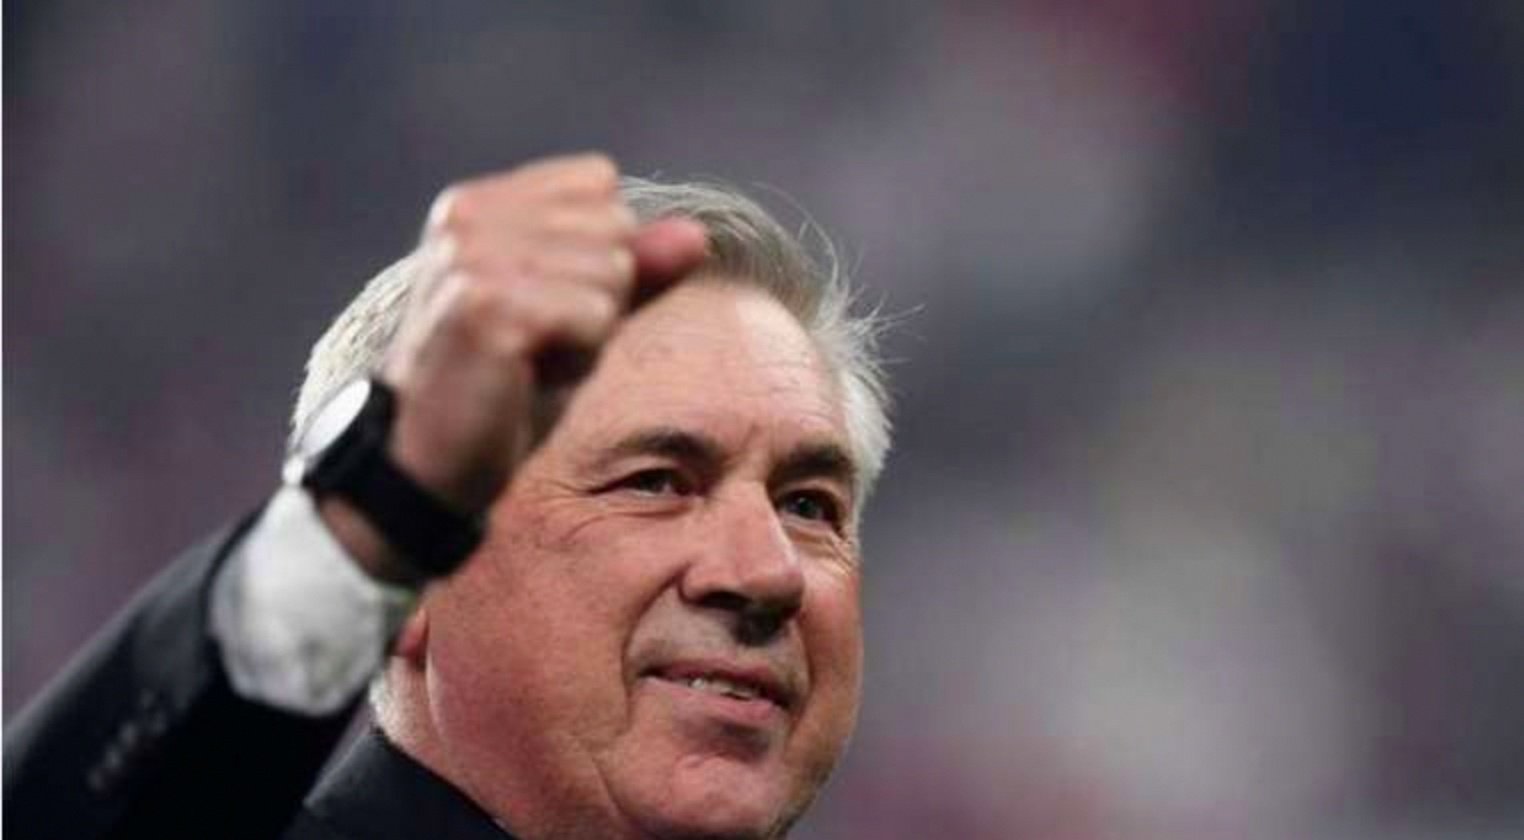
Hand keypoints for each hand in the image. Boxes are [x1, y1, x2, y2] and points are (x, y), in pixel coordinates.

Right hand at [322, 154, 707, 583]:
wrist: (433, 462)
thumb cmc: (505, 388)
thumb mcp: (579, 316)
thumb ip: (634, 267)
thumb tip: (697, 232)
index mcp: (476, 202)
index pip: (597, 180)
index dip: (597, 252)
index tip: (541, 307)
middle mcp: (468, 216)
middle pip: (613, 225)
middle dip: (597, 295)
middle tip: (534, 343)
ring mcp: (472, 258)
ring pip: (611, 270)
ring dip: (588, 332)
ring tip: (528, 360)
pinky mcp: (486, 306)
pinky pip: (596, 316)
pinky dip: (578, 358)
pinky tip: (526, 375)